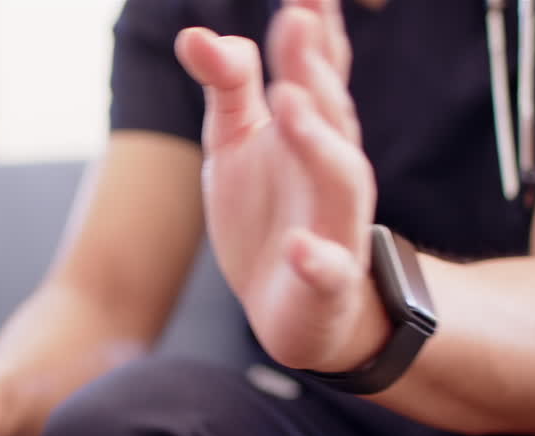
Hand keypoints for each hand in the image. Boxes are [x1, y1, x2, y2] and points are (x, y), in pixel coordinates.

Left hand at [175, 0, 389, 372]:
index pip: (316, 71)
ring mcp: (335, 226)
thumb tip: (195, 33)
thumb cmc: (269, 213)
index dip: (313, 28)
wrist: (294, 308)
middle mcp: (333, 169)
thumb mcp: (238, 141)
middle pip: (328, 113)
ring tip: (289, 104)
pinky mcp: (326, 282)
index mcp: (312, 130)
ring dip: (316, 142)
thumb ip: (227, 87)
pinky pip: (328, 270)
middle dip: (312, 69)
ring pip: (339, 179)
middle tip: (294, 21)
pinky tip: (298, 249)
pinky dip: (316, 260)